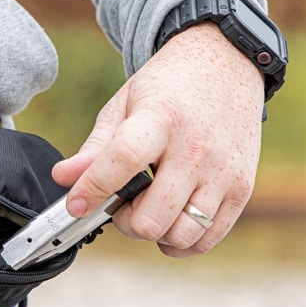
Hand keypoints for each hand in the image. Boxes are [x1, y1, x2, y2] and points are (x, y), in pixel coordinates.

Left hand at [51, 22, 263, 257]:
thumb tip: (62, 179)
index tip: (76, 205)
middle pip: (152, 216)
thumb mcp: (125, 104)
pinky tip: (170, 220)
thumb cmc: (170, 87)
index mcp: (160, 118)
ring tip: (148, 208)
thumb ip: (95, 147)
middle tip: (121, 203)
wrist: (227, 65)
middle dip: (125, 221)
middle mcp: (196, 148)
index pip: (124, 160)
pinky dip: (182, 242)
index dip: (94, 188)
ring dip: (155, 233)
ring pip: (181, 235)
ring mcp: (223, 171)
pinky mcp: (243, 187)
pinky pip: (208, 238)